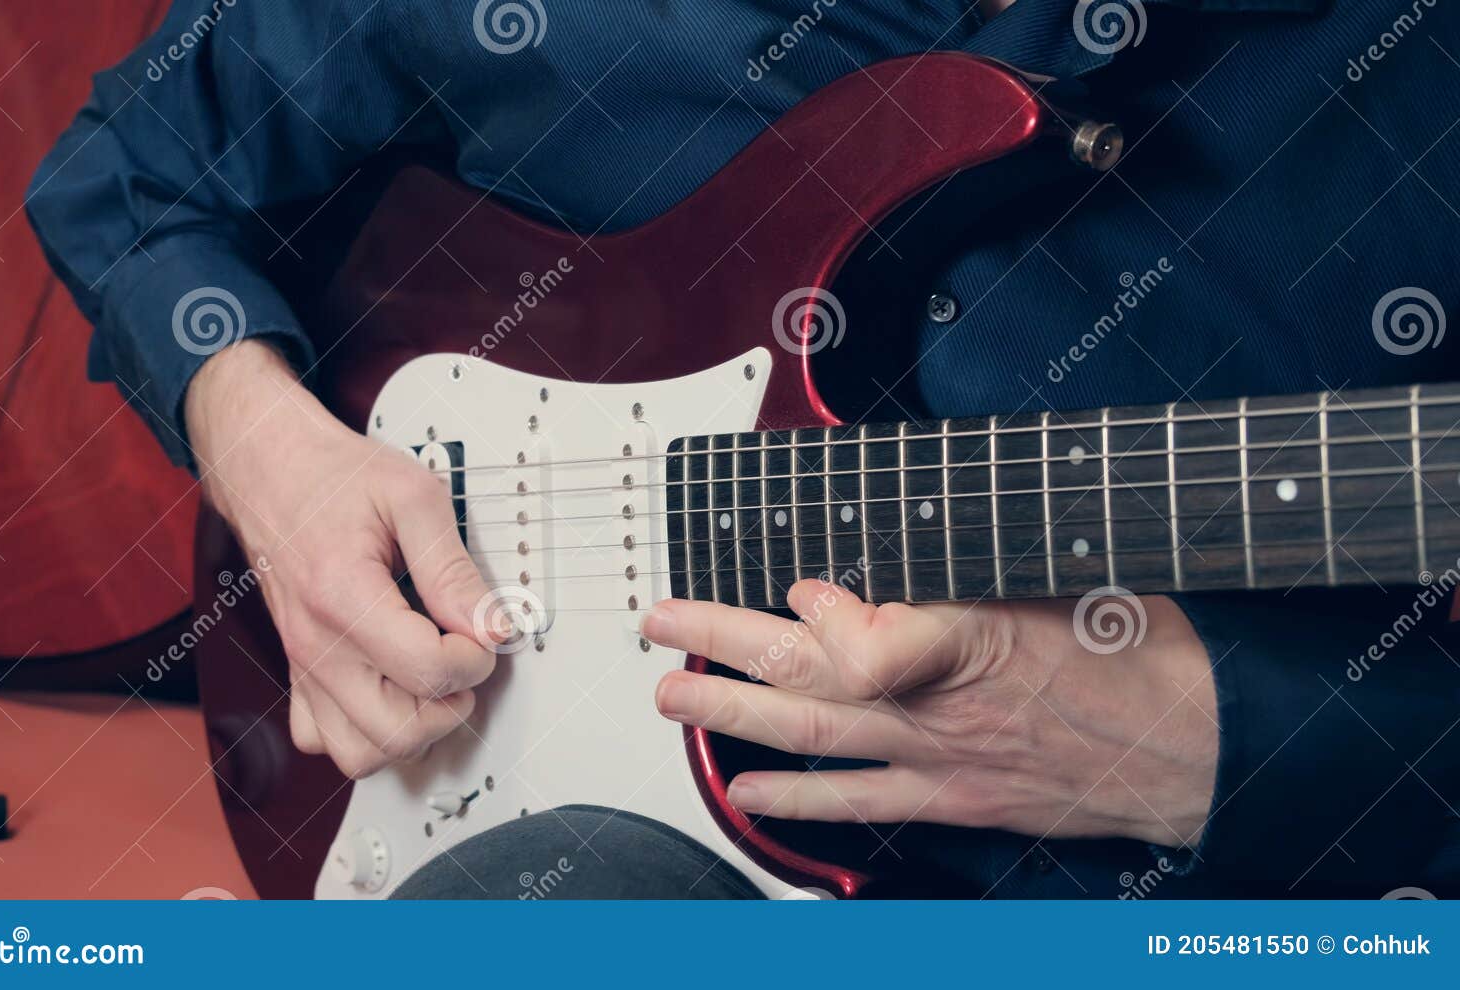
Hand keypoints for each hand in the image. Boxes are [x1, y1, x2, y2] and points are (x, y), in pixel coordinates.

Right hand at [188, 341, 496, 777]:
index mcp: (343, 597)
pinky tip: (388, 690)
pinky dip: (362, 732)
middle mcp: (316, 645)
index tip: (481, 630)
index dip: (475, 658)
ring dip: (410, 730)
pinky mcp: (298, 673)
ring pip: (361, 753)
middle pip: (398, 732)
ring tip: (431, 682)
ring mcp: (303, 666)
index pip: (428, 671)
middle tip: (463, 659)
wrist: (269, 469)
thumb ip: (454, 566)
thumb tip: (491, 623)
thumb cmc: (333, 478)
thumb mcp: (412, 497)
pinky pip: (323, 740)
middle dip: (450, 704)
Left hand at [641, 580, 1217, 846]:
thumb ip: (964, 576)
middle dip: (726, 649)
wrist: (1191, 746)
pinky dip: (797, 800)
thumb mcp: (1061, 579)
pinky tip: (748, 793)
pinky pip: (859, 803)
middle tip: (665, 625)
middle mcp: (946, 707)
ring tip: (675, 696)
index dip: (825, 619)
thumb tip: (879, 570)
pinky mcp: (953, 800)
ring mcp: (942, 760)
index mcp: (979, 638)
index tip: (792, 589)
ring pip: (816, 738)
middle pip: (814, 678)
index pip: (880, 637)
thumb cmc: (1134, 650)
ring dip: (734, 717)